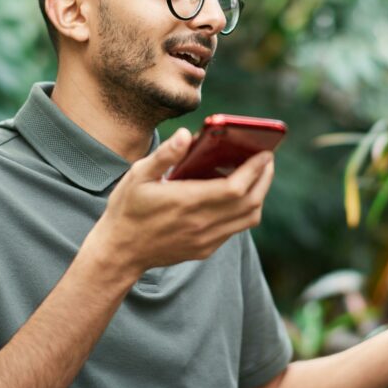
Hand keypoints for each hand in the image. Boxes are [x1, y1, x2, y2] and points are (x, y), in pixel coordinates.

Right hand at [90, 128, 274, 277]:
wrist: (119, 252)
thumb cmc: (127, 209)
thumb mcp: (137, 175)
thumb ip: (164, 155)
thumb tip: (186, 134)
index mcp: (187, 202)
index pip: (236, 188)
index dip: (255, 169)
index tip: (265, 153)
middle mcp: (201, 223)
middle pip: (251, 202)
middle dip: (264, 178)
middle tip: (267, 159)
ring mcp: (205, 239)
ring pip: (249, 218)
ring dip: (259, 195)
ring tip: (257, 175)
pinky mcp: (206, 249)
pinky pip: (236, 228)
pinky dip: (245, 210)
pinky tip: (238, 195)